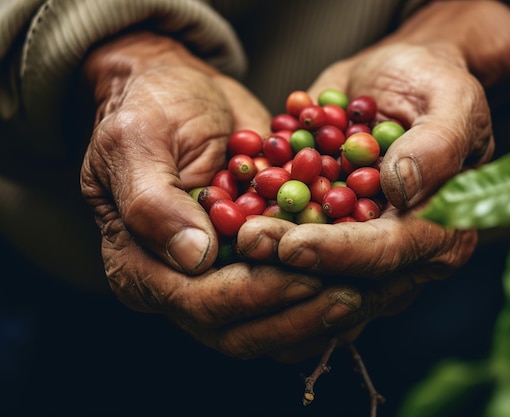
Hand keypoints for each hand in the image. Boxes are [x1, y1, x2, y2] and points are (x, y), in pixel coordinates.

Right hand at [79, 31, 362, 359]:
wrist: (182, 92)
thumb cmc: (152, 109)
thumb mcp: (138, 143)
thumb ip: (155, 204)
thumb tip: (195, 257)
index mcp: (140, 265)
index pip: (199, 302)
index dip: (256, 294)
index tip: (307, 275)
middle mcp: (180, 284)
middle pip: (238, 331)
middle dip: (297, 316)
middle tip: (353, 295)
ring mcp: (219, 279)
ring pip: (268, 328)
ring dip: (318, 318)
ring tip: (367, 294)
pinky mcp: (251, 265)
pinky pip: (287, 302)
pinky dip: (322, 301)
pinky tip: (363, 285)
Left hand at [237, 1, 509, 347]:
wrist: (398, 80)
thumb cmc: (432, 84)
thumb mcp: (453, 98)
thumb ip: (437, 144)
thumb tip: (401, 189)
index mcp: (444, 229)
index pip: (389, 252)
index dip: (339, 253)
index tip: (290, 246)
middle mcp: (406, 253)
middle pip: (347, 276)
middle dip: (294, 262)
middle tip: (246, 240)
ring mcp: (368, 250)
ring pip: (316, 275)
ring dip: (272, 260)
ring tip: (235, 236)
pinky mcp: (337, 238)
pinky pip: (300, 253)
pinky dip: (268, 243)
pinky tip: (236, 229)